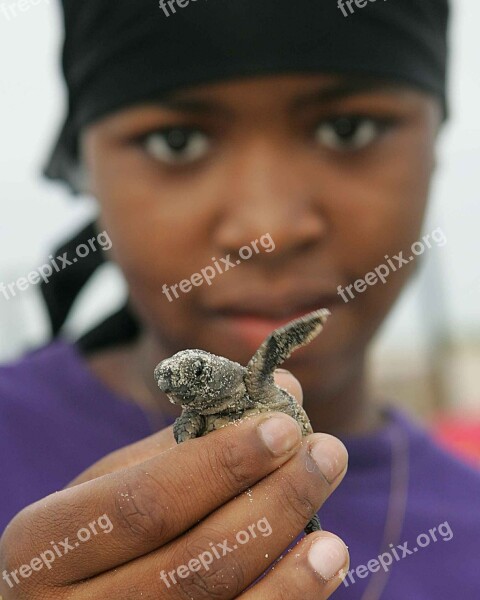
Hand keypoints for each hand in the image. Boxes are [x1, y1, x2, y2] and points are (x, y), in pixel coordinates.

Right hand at [0, 371, 348, 598]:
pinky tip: (320, 569)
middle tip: (328, 455)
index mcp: (45, 543)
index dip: (221, 465)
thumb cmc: (93, 532)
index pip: (146, 502)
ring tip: (334, 531)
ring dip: (290, 570)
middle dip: (271, 502)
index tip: (284, 428)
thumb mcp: (115, 480)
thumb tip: (281, 389)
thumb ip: (190, 439)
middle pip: (190, 561)